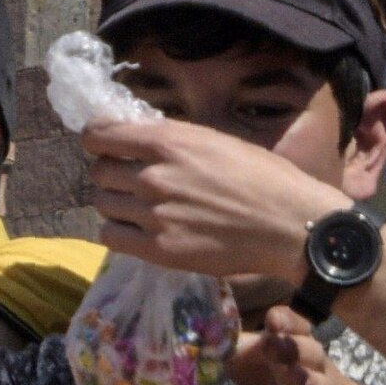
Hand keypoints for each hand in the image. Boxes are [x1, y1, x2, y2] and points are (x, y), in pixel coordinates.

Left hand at [79, 112, 351, 281]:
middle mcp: (153, 176)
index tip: (102, 144)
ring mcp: (153, 215)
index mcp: (168, 142)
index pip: (100, 134)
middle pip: (99, 171)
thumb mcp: (216, 141)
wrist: (289, 225)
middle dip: (110, 171)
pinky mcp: (158, 250)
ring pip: (102, 203)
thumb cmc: (264, 177)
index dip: (96, 138)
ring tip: (136, 206)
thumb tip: (139, 138)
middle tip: (128, 178)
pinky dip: (117, 230)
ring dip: (114, 202)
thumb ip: (173, 140)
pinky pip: (110, 236)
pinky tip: (136, 228)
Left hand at [225, 306, 372, 384]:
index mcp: (301, 347)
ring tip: (292, 375)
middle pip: (313, 354)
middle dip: (293, 348)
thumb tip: (213, 337)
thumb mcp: (261, 364)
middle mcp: (317, 369)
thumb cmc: (285, 382)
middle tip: (271, 344)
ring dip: (308, 381)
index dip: (287, 323)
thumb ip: (240, 350)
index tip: (272, 319)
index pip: (300, 328)